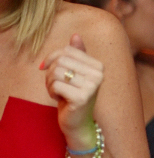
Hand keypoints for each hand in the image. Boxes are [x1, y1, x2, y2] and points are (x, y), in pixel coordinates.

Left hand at [41, 34, 104, 149]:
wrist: (78, 122)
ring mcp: (92, 86)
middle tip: (54, 84)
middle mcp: (99, 75)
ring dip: (50, 83)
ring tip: (57, 91)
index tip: (51, 70)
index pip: (68, 50)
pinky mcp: (82, 97)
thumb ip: (77, 55)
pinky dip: (52, 92)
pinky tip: (59, 99)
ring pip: (56, 72)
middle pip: (61, 60)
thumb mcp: (75, 73)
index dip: (53, 58)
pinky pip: (56, 85)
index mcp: (98, 66)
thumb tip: (76, 35)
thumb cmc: (74, 96)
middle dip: (50, 72)